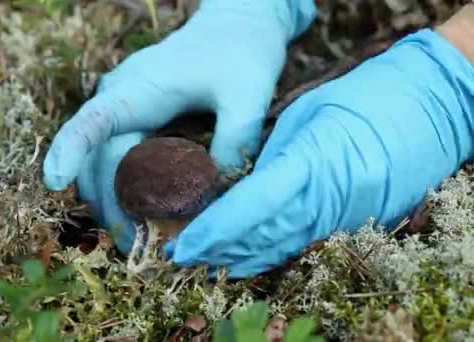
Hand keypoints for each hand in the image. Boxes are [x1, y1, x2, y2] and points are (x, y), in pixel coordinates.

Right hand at [43, 1, 316, 253]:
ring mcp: (123, 112)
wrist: (236, 25)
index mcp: (138, 88)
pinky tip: (143, 215)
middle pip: (96, 160)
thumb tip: (216, 195)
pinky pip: (117, 162)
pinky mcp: (134, 122)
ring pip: (101, 167)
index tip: (53, 181)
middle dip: (108, 205)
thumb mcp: (247, 92)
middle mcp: (119, 101)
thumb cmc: (241, 51)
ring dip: (112, 203)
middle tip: (134, 247)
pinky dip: (124, 192)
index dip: (68, 149)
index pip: (92, 120)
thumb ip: (234, 139)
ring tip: (138, 240)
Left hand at [170, 28, 473, 277]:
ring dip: (241, 258)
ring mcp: (348, 217)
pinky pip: (307, 245)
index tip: (183, 246)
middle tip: (182, 257)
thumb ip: (274, 157)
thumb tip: (243, 189)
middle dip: (218, 251)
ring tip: (206, 264)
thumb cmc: (364, 98)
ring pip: (283, 247)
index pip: (250, 207)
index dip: (214, 231)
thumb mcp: (308, 115)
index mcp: (311, 163)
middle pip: (262, 236)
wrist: (431, 105)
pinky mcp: (360, 224)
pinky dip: (273, 255)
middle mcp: (329, 199)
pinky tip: (248, 261)